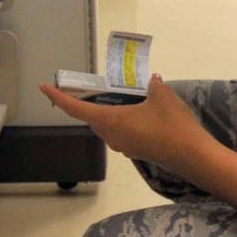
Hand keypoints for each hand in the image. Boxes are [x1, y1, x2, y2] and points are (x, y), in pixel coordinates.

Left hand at [40, 76, 218, 181]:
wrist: (192, 155)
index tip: (44, 87)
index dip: (59, 98)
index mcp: (112, 121)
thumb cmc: (171, 124)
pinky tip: (136, 110)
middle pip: (91, 118)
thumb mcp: (162, 96)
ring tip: (111, 95)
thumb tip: (153, 81)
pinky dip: (120, 119)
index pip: (77, 110)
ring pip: (106, 126)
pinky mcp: (137, 150)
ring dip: (104, 112)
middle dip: (84, 103)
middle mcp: (113, 136)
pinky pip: (121, 132)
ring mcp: (125, 146)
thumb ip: (153, 86)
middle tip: (83, 86)